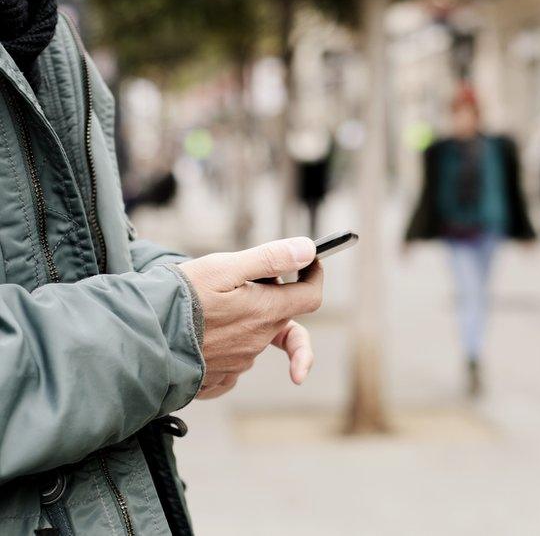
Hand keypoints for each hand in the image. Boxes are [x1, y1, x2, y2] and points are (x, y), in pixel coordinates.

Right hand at [178, 237, 323, 399]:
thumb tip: (307, 249)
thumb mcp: (224, 267)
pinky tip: (199, 335)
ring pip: (254, 335)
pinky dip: (223, 345)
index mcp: (266, 312)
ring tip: (206, 303)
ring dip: (244, 319)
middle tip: (242, 278)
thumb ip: (270, 258)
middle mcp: (257, 342)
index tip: (310, 262)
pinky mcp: (215, 379)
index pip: (311, 297)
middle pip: (281, 315)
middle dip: (271, 295)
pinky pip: (231, 361)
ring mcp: (238, 364)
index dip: (314, 276)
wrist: (136, 340)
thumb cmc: (178, 298)